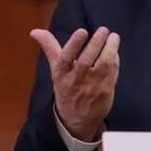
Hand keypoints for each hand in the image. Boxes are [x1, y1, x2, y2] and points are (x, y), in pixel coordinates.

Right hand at [30, 26, 120, 141]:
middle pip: (86, 60)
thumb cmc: (66, 89)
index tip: (82, 31)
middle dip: (96, 43)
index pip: (65, 58)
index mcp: (62, 74)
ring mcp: (92, 87)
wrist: (77, 120)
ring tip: (114, 37)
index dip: (74, 44)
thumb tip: (35, 31)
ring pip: (103, 65)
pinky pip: (112, 72)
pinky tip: (114, 50)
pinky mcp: (105, 91)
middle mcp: (76, 81)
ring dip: (110, 49)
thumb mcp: (56, 70)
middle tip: (103, 30)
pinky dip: (115, 59)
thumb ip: (49, 47)